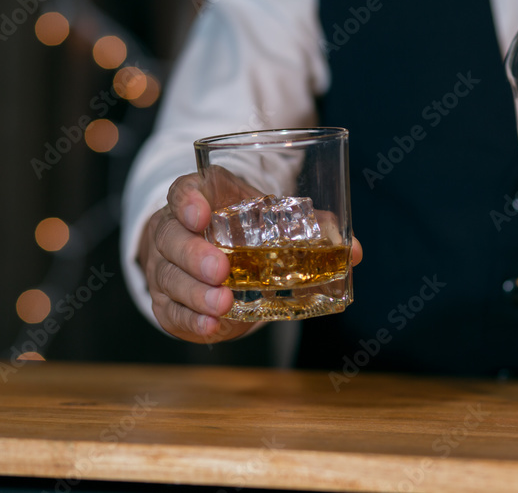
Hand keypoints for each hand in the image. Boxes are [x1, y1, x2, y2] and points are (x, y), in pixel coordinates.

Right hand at [137, 171, 362, 343]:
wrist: (203, 246)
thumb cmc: (241, 225)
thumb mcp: (268, 215)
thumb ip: (310, 229)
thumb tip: (354, 252)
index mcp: (201, 198)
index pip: (183, 190)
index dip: (188, 201)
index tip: (201, 214)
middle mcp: (174, 229)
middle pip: (171, 237)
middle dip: (194, 255)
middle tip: (220, 269)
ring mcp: (164, 266)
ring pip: (169, 277)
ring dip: (195, 293)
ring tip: (223, 303)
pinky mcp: (166, 300)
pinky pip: (171, 311)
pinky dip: (191, 320)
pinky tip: (211, 326)